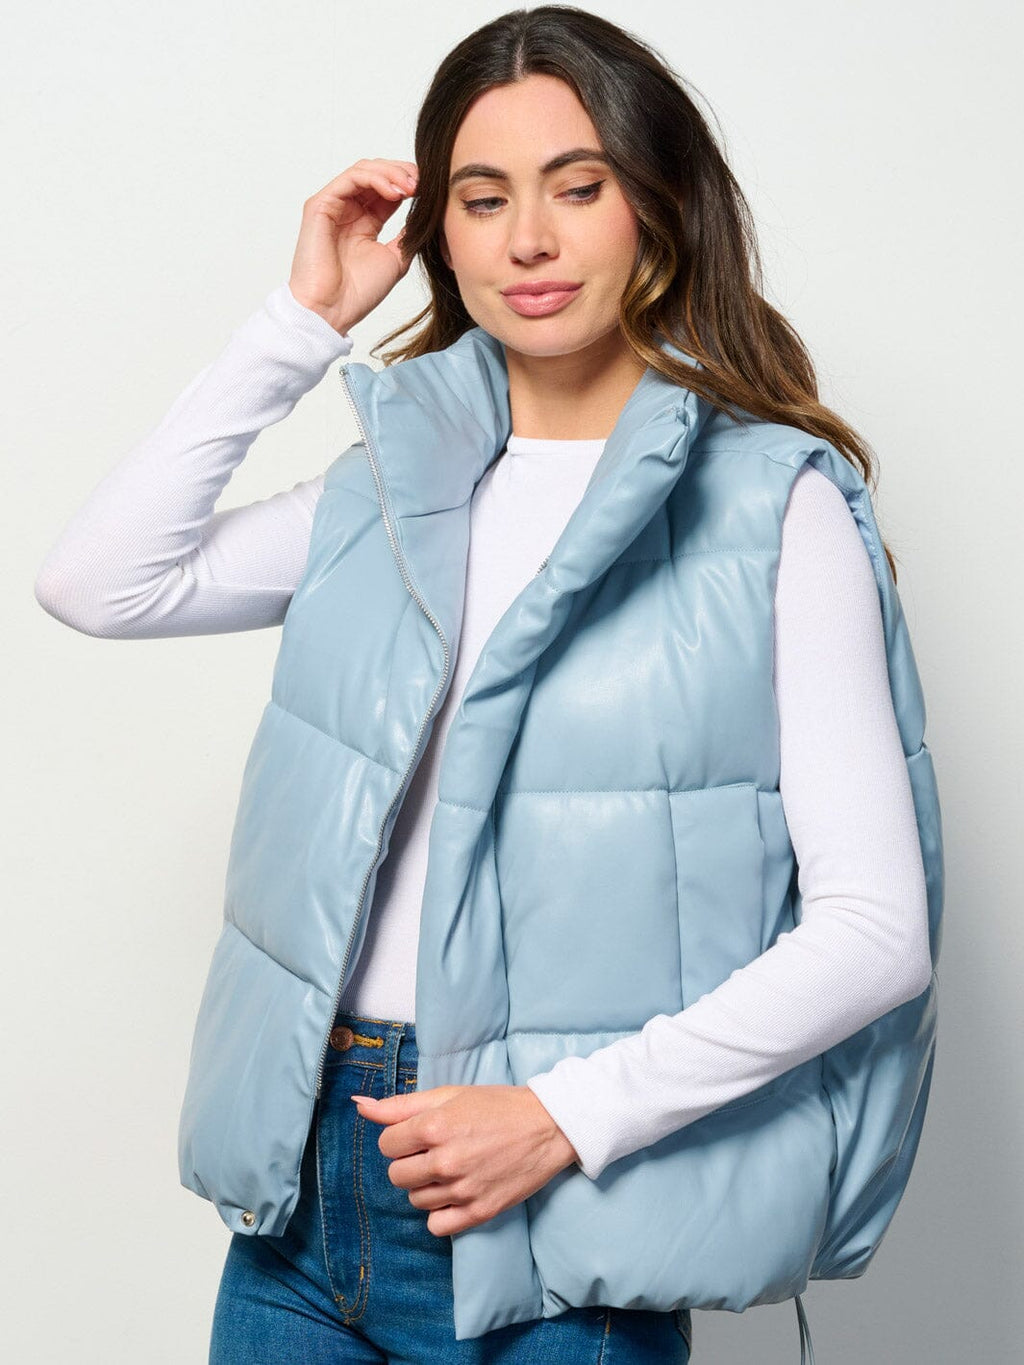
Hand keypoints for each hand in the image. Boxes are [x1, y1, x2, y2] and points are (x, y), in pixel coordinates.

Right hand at [287, 158, 418, 334]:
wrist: (332, 311)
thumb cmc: (358, 293)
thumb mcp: (395, 259)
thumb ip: (407, 236)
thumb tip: (425, 216)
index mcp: (364, 222)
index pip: (387, 189)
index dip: (409, 183)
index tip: (431, 190)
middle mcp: (347, 210)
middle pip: (376, 173)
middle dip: (402, 173)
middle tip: (423, 183)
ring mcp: (333, 206)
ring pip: (363, 170)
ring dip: (391, 173)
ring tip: (412, 186)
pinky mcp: (320, 206)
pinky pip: (350, 179)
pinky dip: (375, 178)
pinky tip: (395, 192)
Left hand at [353, 1083, 580, 1235]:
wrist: (547, 1126)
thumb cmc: (497, 1105)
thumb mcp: (449, 1095)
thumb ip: (400, 1105)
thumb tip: (359, 1107)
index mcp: (434, 1127)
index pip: (386, 1145)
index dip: (401, 1138)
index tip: (420, 1134)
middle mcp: (445, 1160)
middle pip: (396, 1176)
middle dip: (410, 1163)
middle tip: (436, 1151)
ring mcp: (462, 1189)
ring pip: (415, 1200)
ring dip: (426, 1186)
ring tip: (451, 1168)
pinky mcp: (479, 1211)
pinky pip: (437, 1225)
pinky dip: (441, 1213)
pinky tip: (455, 1193)